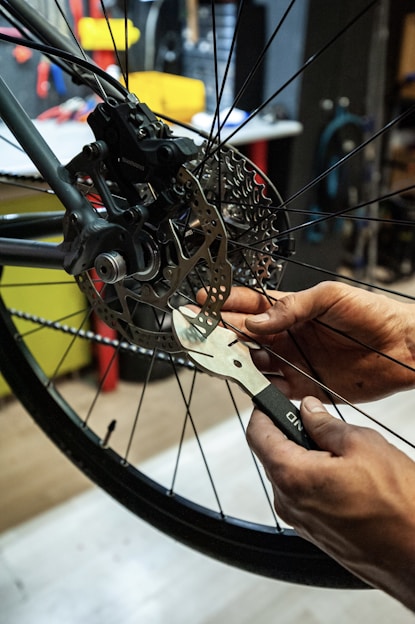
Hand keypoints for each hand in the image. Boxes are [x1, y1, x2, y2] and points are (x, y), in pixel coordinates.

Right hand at [206, 281, 414, 402]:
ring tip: (215, 357)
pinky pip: (273, 388)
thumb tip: (258, 320)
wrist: (403, 348)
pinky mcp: (304, 386)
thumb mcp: (330, 297)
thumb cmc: (373, 314)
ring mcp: (295, 361)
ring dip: (234, 360)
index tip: (204, 303)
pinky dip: (257, 387)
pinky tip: (245, 381)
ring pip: (253, 362)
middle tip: (199, 332)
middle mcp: (289, 336)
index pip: (251, 306)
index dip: (226, 304)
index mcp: (293, 310)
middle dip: (220, 332)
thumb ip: (293, 307)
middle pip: (244, 335)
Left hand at [247, 397, 414, 610]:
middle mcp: (289, 503)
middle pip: (272, 454)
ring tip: (342, 455)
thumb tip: (308, 410)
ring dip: (306, 458)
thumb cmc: (399, 507)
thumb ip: (325, 424)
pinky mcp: (314, 533)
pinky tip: (346, 478)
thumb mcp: (362, 445)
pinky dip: (315, 479)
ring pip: (289, 475)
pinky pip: (303, 495)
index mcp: (292, 477)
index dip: (263, 411)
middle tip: (318, 423)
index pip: (257, 434)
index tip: (271, 399)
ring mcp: (300, 521)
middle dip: (290, 434)